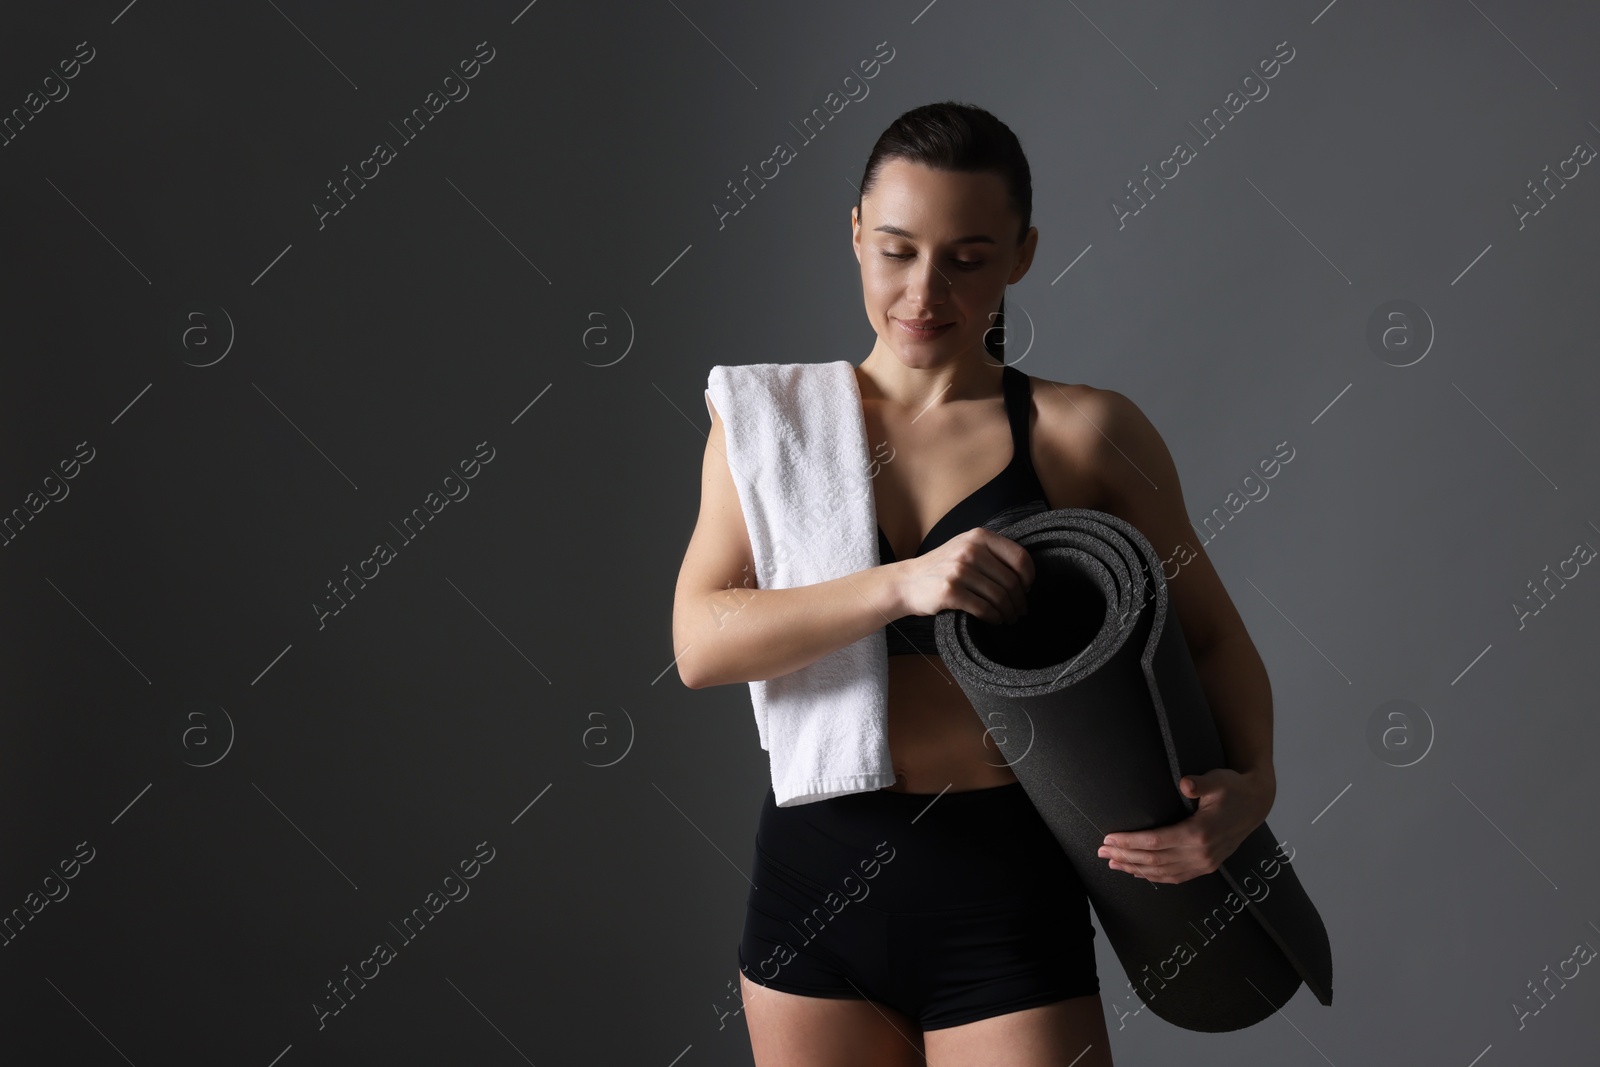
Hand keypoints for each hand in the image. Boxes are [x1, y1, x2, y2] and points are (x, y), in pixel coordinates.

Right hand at [892, 528, 1034, 624]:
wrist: (907, 582)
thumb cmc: (941, 567)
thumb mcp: (965, 547)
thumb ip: (991, 552)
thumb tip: (1024, 575)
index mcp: (979, 536)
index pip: (1019, 557)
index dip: (1029, 577)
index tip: (1027, 589)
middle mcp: (970, 550)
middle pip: (1011, 581)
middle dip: (1019, 601)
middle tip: (1020, 611)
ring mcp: (959, 570)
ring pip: (999, 597)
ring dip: (1008, 612)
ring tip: (1008, 617)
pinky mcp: (950, 591)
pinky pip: (984, 608)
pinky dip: (993, 617)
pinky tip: (994, 620)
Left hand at [1095, 767, 1274, 884]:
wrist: (1256, 803)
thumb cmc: (1233, 788)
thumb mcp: (1219, 780)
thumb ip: (1201, 784)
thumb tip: (1185, 783)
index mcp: (1200, 833)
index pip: (1156, 842)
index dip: (1131, 841)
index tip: (1109, 838)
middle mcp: (1202, 854)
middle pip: (1155, 860)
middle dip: (1125, 856)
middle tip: (1101, 851)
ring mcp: (1205, 863)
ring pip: (1163, 873)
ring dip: (1135, 869)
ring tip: (1112, 863)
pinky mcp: (1207, 866)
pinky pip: (1176, 877)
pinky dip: (1154, 877)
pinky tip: (1138, 872)